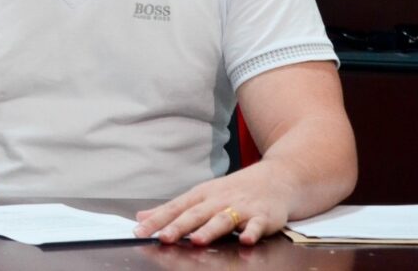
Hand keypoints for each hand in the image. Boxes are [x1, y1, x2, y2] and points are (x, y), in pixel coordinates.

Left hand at [133, 162, 292, 245]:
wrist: (276, 178)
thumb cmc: (234, 190)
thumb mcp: (202, 195)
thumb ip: (174, 209)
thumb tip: (142, 217)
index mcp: (202, 195)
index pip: (175, 208)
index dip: (157, 219)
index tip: (140, 231)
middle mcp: (219, 200)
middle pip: (196, 214)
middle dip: (179, 226)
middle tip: (163, 237)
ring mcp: (241, 207)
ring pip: (223, 219)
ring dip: (210, 229)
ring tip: (197, 240)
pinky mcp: (263, 216)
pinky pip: (257, 225)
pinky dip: (252, 232)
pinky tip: (245, 239)